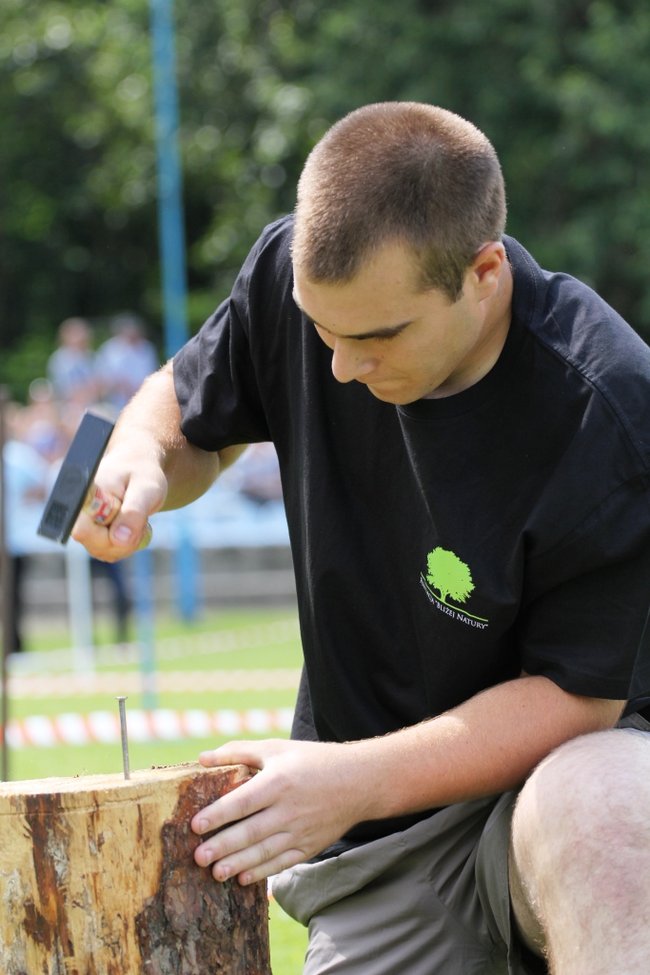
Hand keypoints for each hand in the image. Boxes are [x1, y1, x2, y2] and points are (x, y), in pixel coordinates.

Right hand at [71, 448, 166, 560]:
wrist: (138, 467)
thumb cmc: (141, 473)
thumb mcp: (145, 488)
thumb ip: (133, 512)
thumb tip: (119, 540)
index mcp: (84, 496)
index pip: (82, 530)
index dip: (107, 535)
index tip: (129, 518)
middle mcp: (78, 513)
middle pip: (95, 546)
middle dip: (124, 540)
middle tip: (140, 519)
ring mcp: (85, 526)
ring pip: (105, 552)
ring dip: (127, 543)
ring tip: (137, 519)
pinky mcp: (94, 535)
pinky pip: (110, 551)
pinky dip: (126, 544)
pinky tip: (132, 526)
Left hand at [191, 738, 371, 885]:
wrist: (357, 782)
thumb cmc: (312, 761)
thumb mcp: (277, 748)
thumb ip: (238, 752)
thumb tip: (202, 758)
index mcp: (279, 782)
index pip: (243, 801)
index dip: (218, 814)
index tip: (195, 825)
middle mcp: (289, 809)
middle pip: (250, 832)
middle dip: (222, 846)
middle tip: (197, 857)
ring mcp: (300, 831)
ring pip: (264, 852)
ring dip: (238, 864)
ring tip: (215, 872)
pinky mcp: (309, 847)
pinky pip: (282, 863)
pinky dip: (262, 872)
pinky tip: (243, 878)